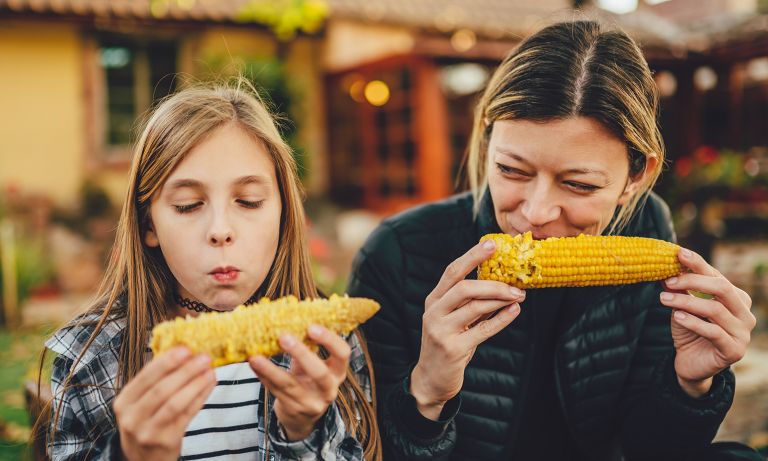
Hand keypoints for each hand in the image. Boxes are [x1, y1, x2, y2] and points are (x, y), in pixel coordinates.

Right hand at [114, 347, 216, 460]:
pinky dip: (200, 397)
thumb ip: (155, 381)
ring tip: (210, 370)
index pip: (145, 377)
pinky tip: (209, 384)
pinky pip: (187, 415)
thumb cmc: (145, 421)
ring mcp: (148, 431)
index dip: (166, 362)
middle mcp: (132, 417)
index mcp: (124, 401)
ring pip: (175, 403)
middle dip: (185, 371)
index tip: (185, 348)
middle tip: (203, 357)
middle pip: (161, 390)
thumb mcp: (140, 403)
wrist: (142, 459)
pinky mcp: (167, 441)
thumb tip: (183, 351)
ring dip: (196, 384)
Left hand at [248, 325, 349, 440]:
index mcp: (338, 372)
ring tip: (255, 357)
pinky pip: (275, 391)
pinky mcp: (293, 409)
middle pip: (320, 373)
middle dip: (302, 353)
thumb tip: (287, 315)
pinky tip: (253, 365)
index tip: (312, 326)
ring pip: (290, 385)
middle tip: (284, 336)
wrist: (302, 417)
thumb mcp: (313, 364)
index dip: (330, 340)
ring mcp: (311, 403)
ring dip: (271, 369)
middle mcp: (329, 389)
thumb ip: (307, 345)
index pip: (343, 354)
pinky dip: (263, 377)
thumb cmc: (308, 380)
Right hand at [410, 239, 524, 419]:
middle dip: (493, 283)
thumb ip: (470, 301)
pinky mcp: (453, 349)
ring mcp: (441, 331)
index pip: (452, 272)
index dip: (472, 256)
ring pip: (475, 307)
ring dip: (500, 299)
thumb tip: (501, 278)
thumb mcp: (453, 318)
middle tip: (517, 283)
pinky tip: (514, 311)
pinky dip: (501, 319)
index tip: (492, 244)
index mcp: (434, 300)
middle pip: (464, 288)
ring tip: (519, 296)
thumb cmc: (448, 343)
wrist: (431, 379)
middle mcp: (434, 312)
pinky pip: (483, 330)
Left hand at [660, 248, 754, 397]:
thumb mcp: (682, 306)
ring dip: (686, 302)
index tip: (678, 254)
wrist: (690, 364)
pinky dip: (694, 322)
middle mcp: (745, 313)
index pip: (717, 276)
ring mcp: (743, 333)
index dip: (698, 264)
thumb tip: (665, 266)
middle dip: (692, 281)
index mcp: (736, 298)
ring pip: (715, 309)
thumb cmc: (689, 331)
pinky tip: (677, 317)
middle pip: (722, 288)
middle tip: (668, 280)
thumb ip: (679, 288)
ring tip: (663, 299)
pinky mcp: (734, 350)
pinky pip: (714, 332)